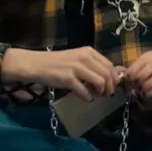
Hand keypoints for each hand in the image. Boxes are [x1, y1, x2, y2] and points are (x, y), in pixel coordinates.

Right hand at [2, 47, 119, 101]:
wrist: (37, 64)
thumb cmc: (58, 63)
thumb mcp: (78, 59)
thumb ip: (93, 65)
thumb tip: (111, 76)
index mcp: (89, 52)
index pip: (110, 65)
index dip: (114, 78)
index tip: (112, 86)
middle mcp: (85, 58)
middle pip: (108, 74)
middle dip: (110, 87)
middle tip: (107, 94)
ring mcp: (76, 68)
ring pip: (100, 82)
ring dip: (101, 92)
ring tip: (97, 95)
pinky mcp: (67, 78)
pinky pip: (84, 91)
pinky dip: (88, 97)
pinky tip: (86, 98)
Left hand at [124, 51, 151, 105]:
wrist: (151, 88)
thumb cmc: (140, 78)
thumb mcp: (133, 74)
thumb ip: (128, 74)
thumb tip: (123, 76)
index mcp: (150, 55)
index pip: (143, 60)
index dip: (135, 69)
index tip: (129, 77)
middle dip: (143, 75)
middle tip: (136, 83)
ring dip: (149, 83)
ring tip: (141, 89)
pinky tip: (147, 94)